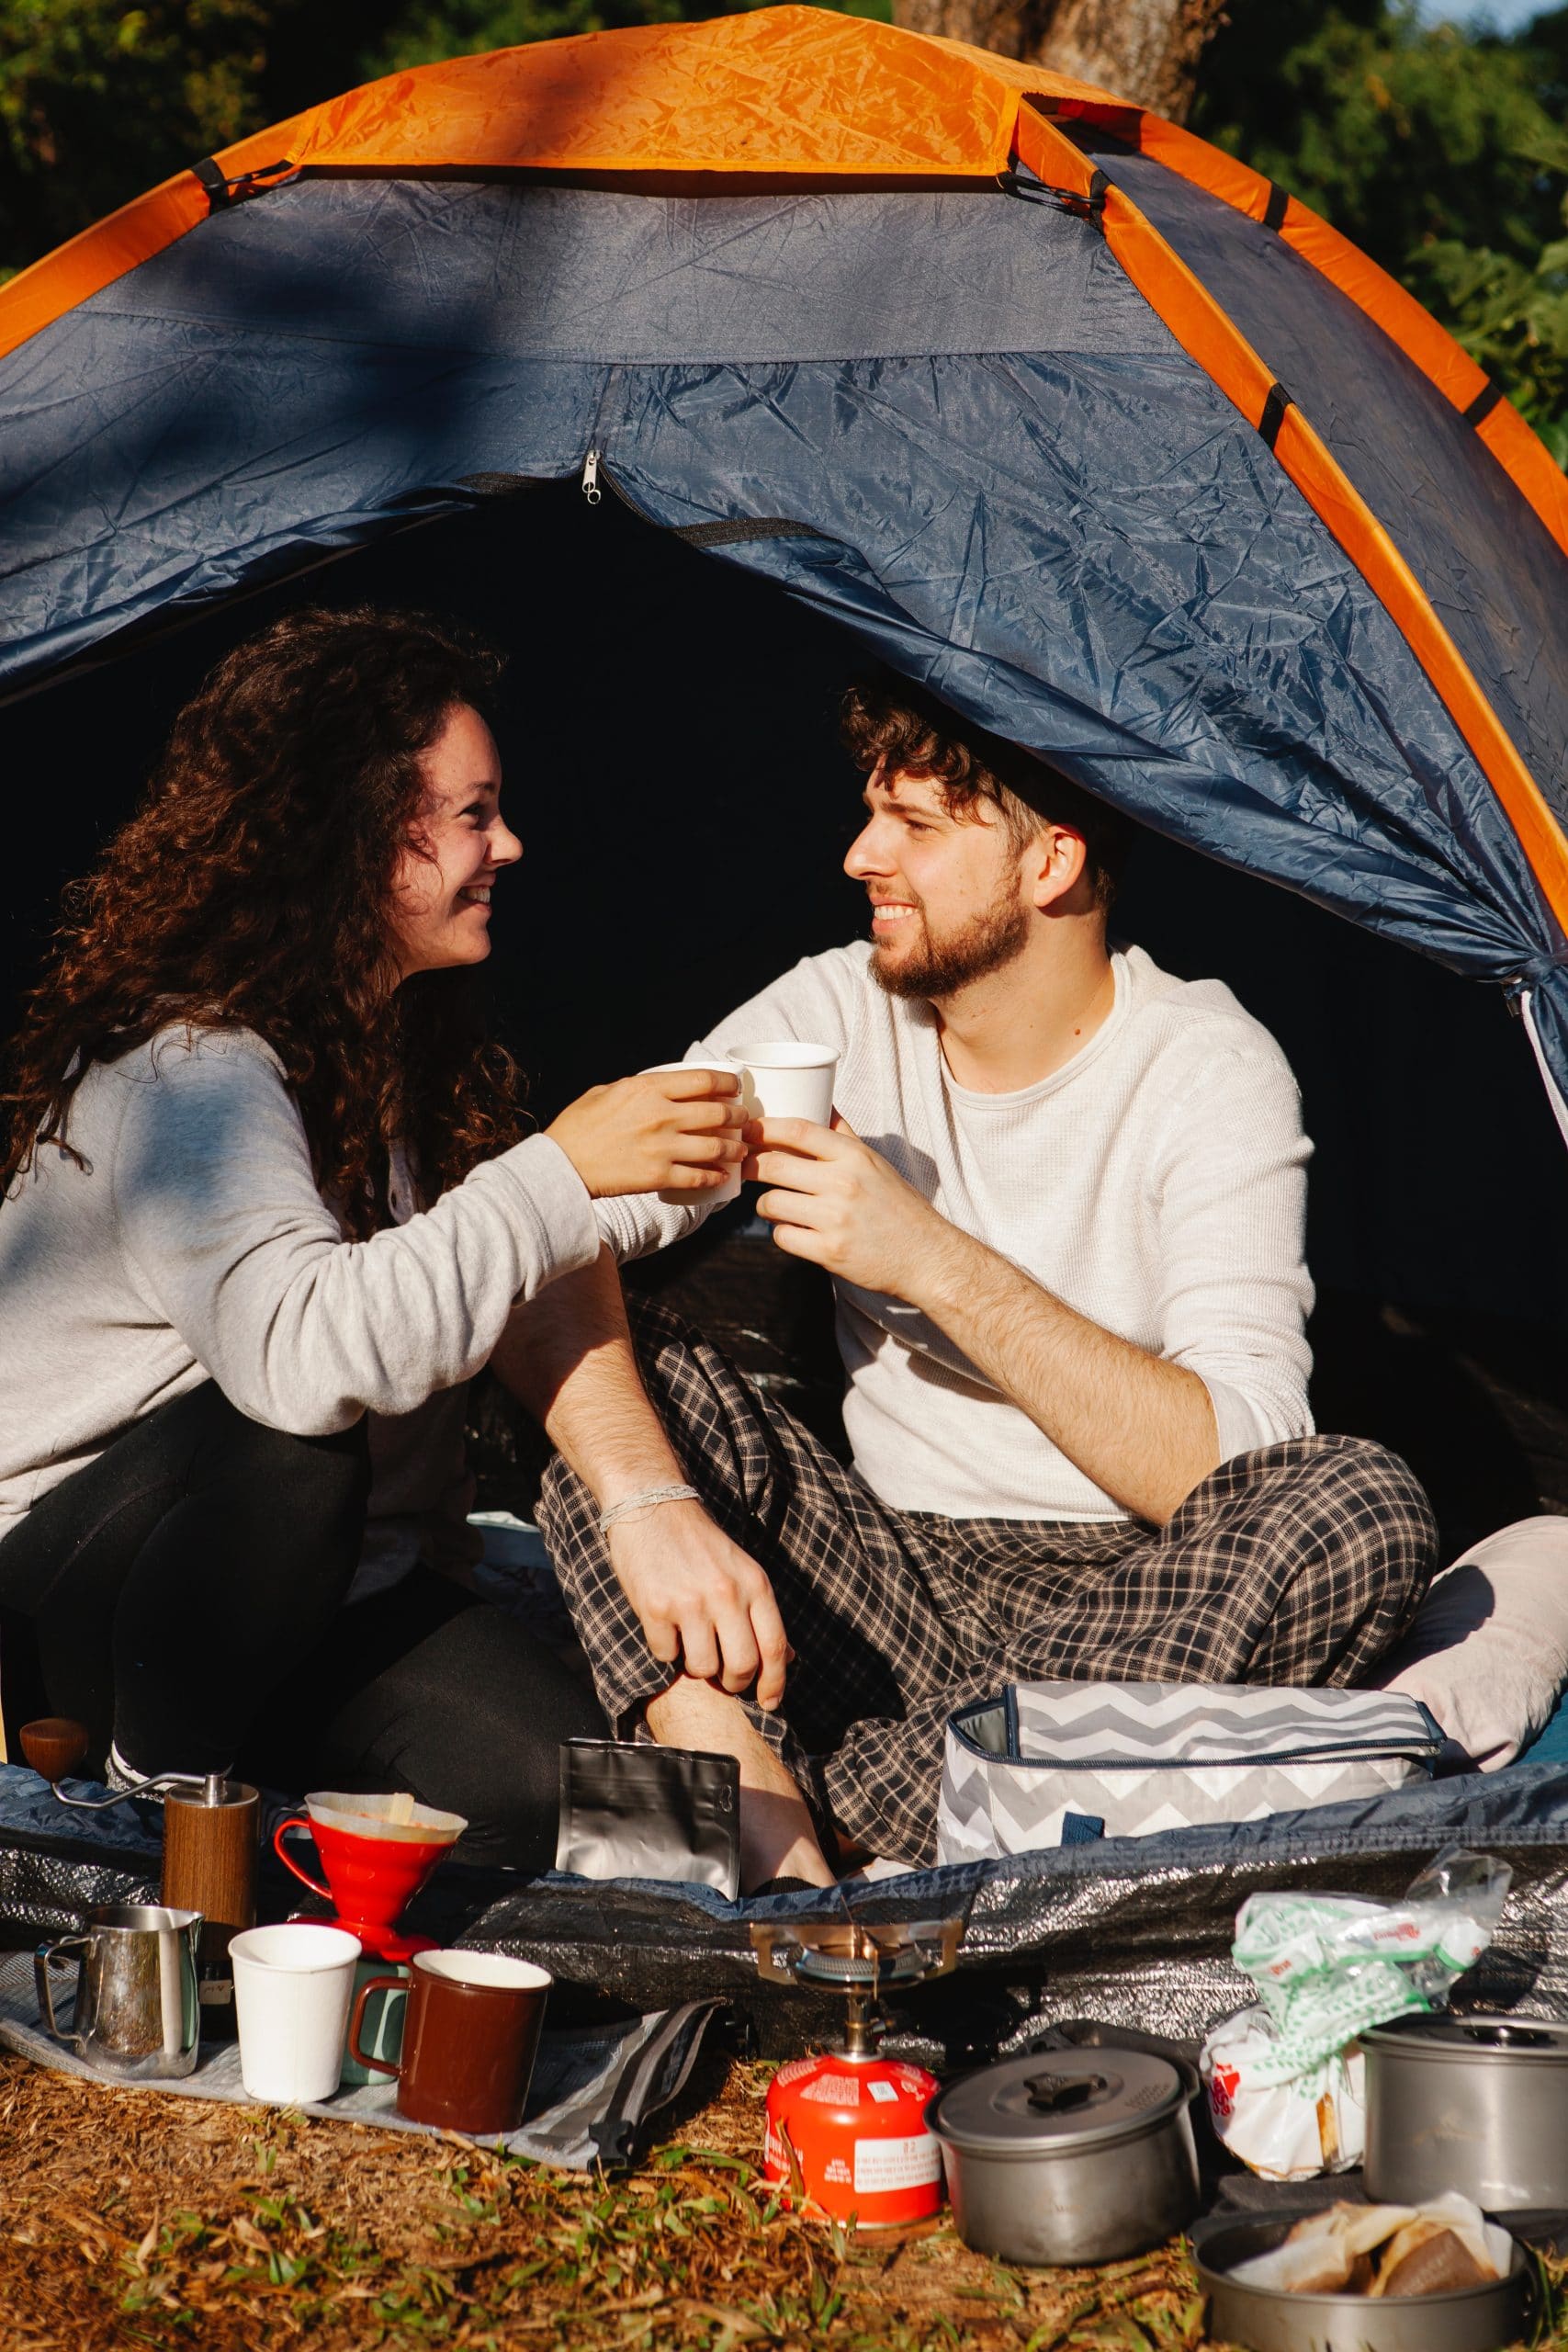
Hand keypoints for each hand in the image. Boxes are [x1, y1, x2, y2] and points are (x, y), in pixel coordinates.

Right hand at [547, 1069, 742, 1198]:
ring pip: (717, 1147)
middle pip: (719, 1113)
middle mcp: (660, 1116)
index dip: (729, 1084)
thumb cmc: (578, 1126)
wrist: (560, 1166)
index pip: (705, 1081)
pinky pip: (700, 1177)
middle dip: (739, 1117)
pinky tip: (722, 1177)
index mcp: (647, 1089)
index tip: (736, 1088)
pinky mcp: (658, 1177)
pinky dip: (716, 1177)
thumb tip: (659, 1086)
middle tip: (744, 1120)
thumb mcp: (605, 1091)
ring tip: (740, 1150)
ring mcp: (661, 1148)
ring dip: (735, 1149)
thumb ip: (636, 1087)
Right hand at [607, 1499, 790, 1708]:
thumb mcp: (743, 1570)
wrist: (652, 1506)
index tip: (770, 1703)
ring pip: (703, 1667)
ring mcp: (690, 1602)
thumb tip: (787, 1659)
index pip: (775, 1647)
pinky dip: (665, 1649)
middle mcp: (727, 1594)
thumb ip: (762, 1613)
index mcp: (755, 1584)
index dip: (775, 1683)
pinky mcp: (656, 1608)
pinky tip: (665, 1626)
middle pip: (742, 1666)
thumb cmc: (700, 1544)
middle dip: (734, 1682)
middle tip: (725, 1677)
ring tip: (690, 1641)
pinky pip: (666, 1655)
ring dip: (696, 1665)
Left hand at [746, 1114, 941, 1292]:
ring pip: (771, 1203)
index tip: (747, 1130)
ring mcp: (835, 1219)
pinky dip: (783, 1233)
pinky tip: (795, 1230)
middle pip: (773, 1166)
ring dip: (765, 1204)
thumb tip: (821, 1099)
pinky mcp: (829, 1252)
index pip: (797, 1130)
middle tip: (746, 1168)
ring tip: (775, 1205)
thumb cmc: (897, 1205)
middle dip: (751, 1166)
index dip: (763, 1128)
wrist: (925, 1256)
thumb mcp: (875, 1162)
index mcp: (854, 1157)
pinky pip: (782, 1237)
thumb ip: (844, 1134)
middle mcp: (843, 1184)